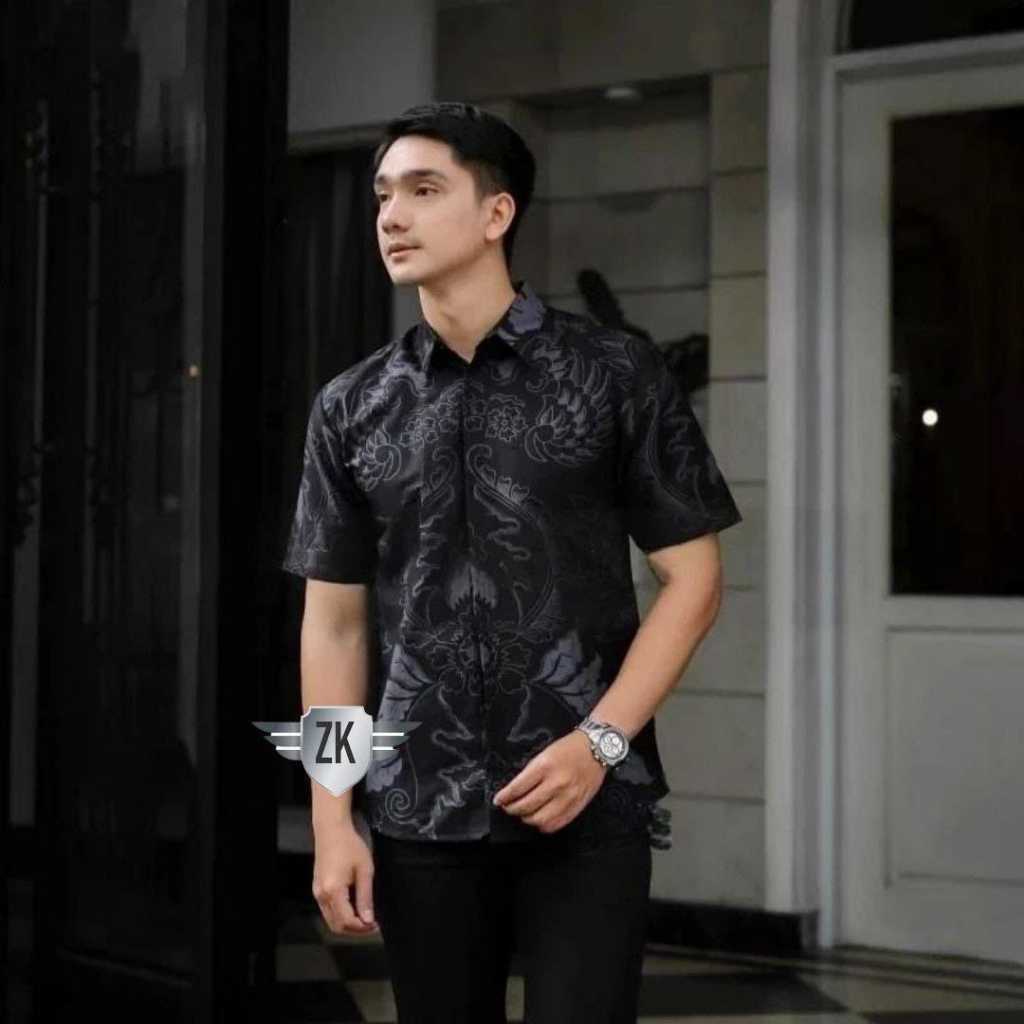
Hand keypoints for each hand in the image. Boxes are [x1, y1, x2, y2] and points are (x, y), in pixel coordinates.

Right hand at [311, 821, 378, 934]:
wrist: (332, 830)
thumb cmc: (350, 846)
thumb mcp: (365, 870)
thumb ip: (365, 897)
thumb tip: (368, 920)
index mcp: (333, 891)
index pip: (347, 922)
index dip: (362, 928)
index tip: (377, 926)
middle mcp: (321, 896)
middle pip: (336, 926)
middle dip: (355, 930)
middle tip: (372, 924)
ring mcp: (317, 893)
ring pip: (331, 920)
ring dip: (348, 924)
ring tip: (365, 918)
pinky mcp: (317, 889)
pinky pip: (327, 911)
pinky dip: (340, 916)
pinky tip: (353, 908)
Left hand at [492, 729, 606, 833]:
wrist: (596, 748)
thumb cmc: (570, 748)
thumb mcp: (544, 753)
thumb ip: (530, 773)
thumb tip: (514, 790)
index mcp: (545, 766)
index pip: (517, 788)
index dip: (504, 797)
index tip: (498, 800)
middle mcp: (556, 783)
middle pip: (526, 806)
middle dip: (512, 809)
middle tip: (508, 807)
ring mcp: (567, 797)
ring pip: (540, 819)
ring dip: (527, 819)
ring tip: (523, 813)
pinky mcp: (577, 806)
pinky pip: (556, 824)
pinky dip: (544, 825)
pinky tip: (540, 819)